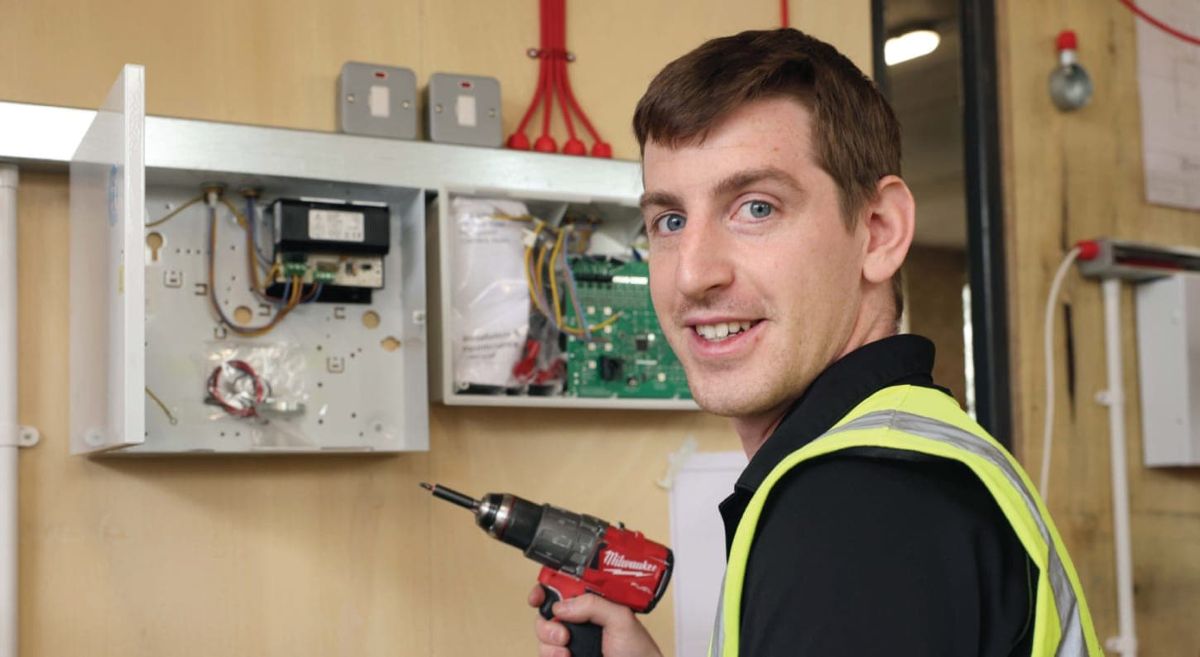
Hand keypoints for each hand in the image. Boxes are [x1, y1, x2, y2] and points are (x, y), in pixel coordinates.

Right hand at [529, 586, 663, 656]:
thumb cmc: (638, 652)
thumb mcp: (621, 619)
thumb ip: (593, 604)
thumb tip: (563, 605)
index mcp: (593, 604)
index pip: (564, 588)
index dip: (547, 588)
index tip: (538, 596)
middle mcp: (580, 621)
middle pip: (547, 612)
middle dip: (547, 621)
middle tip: (563, 632)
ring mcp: (572, 641)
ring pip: (543, 635)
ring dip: (550, 641)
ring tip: (566, 650)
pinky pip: (546, 653)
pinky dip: (551, 655)